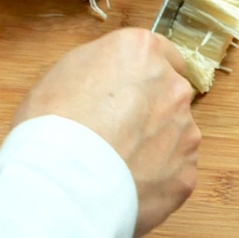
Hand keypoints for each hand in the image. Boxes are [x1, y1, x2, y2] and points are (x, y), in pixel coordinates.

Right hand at [12, 28, 199, 237]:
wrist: (65, 182)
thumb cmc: (53, 125)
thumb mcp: (63, 73)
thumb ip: (101, 69)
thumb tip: (109, 82)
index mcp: (142, 52)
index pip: (162, 55)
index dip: (143, 77)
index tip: (130, 93)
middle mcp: (173, 86)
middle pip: (170, 96)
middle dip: (151, 112)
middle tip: (117, 133)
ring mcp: (184, 131)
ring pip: (175, 135)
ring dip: (155, 146)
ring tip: (119, 165)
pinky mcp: (185, 172)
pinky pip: (174, 172)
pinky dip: (157, 178)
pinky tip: (128, 185)